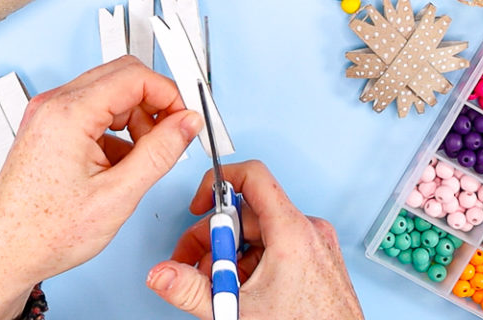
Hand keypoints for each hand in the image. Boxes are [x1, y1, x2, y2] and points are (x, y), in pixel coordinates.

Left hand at [0, 56, 203, 319]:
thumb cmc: (45, 233)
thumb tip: (186, 124)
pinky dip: (113, 131)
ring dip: (134, 119)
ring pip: (108, 94)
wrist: (6, 254)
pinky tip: (118, 165)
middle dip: (153, 103)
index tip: (185, 118)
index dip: (168, 94)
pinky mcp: (47, 128)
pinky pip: (91, 112)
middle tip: (171, 135)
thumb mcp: (118, 195)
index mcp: (68, 114)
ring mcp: (46, 115)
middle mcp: (53, 105)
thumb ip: (160, 152)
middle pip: (121, 77)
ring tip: (142, 159)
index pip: (134, 76)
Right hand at [147, 160, 363, 319]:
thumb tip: (162, 274)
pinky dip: (254, 263)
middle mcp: (309, 231)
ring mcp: (316, 245)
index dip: (217, 182)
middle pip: (247, 213)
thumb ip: (191, 289)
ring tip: (219, 286)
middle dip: (215, 238)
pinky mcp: (319, 260)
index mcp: (292, 231)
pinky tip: (243, 290)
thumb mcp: (238, 311)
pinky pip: (278, 248)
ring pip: (260, 233)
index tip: (198, 204)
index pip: (252, 176)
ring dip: (232, 255)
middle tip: (193, 263)